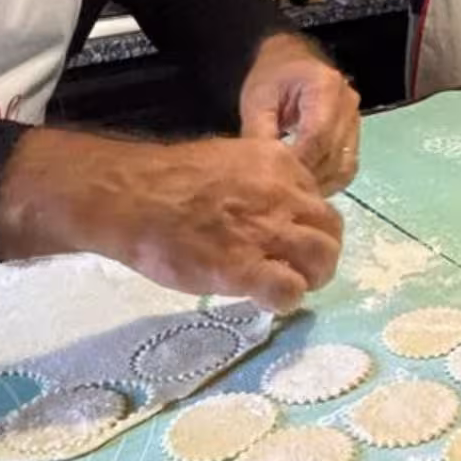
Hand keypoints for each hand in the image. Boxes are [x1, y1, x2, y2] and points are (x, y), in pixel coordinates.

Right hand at [0, 127, 343, 313]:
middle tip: (301, 269)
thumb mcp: (229, 160)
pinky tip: (267, 300)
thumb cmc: (167, 180)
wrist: (130, 197)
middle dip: (321, 252)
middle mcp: (283, 195)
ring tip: (290, 286)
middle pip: (330, 229)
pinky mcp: (245, 268)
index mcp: (279, 164)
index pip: (317, 199)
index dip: (308, 224)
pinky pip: (289, 289)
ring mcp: (267, 232)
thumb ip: (259, 181)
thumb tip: (268, 204)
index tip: (291, 237)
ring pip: (321, 258)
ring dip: (311, 277)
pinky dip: (285, 299)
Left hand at [238, 33, 361, 195]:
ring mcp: (355, 120)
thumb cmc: (273, 76)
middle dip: (305, 177)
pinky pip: (347, 166)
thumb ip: (259, 134)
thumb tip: (259, 172)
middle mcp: (348, 104)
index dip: (297, 163)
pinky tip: (307, 185)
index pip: (317, 135)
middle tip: (278, 192)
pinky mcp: (354, 134)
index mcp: (325, 87)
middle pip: (332, 153)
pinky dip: (329, 180)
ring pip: (343, 165)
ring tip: (292, 190)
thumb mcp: (258, 100)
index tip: (274, 181)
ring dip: (319, 183)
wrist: (293, 59)